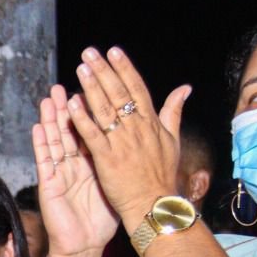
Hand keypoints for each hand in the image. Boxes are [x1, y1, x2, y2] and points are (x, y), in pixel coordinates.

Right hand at [30, 85, 118, 256]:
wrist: (86, 245)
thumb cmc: (102, 218)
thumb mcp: (118, 184)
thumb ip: (125, 160)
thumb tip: (141, 142)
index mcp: (91, 162)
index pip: (90, 130)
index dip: (89, 110)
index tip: (91, 86)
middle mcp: (73, 164)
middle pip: (69, 131)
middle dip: (66, 108)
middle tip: (65, 85)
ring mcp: (59, 173)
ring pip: (54, 141)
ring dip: (51, 119)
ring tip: (49, 98)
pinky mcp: (48, 185)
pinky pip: (45, 161)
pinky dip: (41, 144)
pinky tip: (38, 127)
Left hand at [65, 47, 190, 224]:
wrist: (155, 204)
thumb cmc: (162, 175)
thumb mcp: (172, 140)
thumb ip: (174, 112)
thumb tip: (185, 88)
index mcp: (151, 123)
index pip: (137, 88)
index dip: (125, 68)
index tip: (113, 51)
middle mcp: (137, 129)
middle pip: (119, 93)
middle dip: (104, 71)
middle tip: (89, 52)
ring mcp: (122, 143)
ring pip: (105, 109)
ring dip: (92, 87)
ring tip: (80, 68)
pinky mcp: (108, 159)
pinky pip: (93, 135)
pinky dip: (83, 119)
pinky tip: (72, 104)